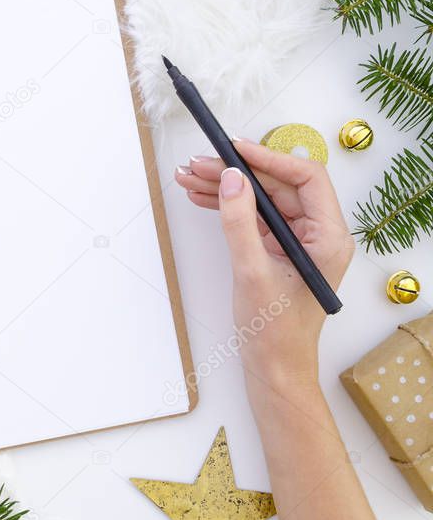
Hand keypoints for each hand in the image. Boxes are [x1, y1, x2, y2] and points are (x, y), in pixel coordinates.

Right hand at [174, 141, 353, 384]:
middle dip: (236, 173)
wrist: (273, 370)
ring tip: (190, 178)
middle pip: (277, 186)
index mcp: (329, 237)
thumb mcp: (252, 272)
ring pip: (261, 200)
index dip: (269, 158)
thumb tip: (231, 178)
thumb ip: (239, 222)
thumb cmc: (274, 332)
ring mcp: (297, 242)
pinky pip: (253, 218)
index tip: (234, 149)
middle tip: (199, 165)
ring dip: (226, 188)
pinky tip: (202, 198)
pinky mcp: (278, 251)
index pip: (306, 178)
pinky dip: (227, 207)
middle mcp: (318, 234)